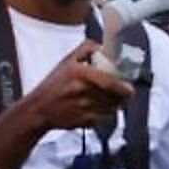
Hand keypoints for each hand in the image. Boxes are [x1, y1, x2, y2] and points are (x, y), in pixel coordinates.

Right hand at [18, 41, 132, 131]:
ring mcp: (84, 107)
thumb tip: (103, 47)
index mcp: (79, 73)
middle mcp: (82, 90)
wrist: (40, 108)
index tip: (128, 86)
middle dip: (123, 95)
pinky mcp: (86, 121)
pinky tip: (99, 108)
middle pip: (116, 96)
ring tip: (109, 99)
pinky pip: (107, 117)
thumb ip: (86, 50)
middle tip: (124, 93)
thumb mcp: (67, 62)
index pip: (110, 82)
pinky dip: (107, 114)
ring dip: (116, 104)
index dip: (124, 87)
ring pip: (114, 107)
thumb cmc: (54, 84)